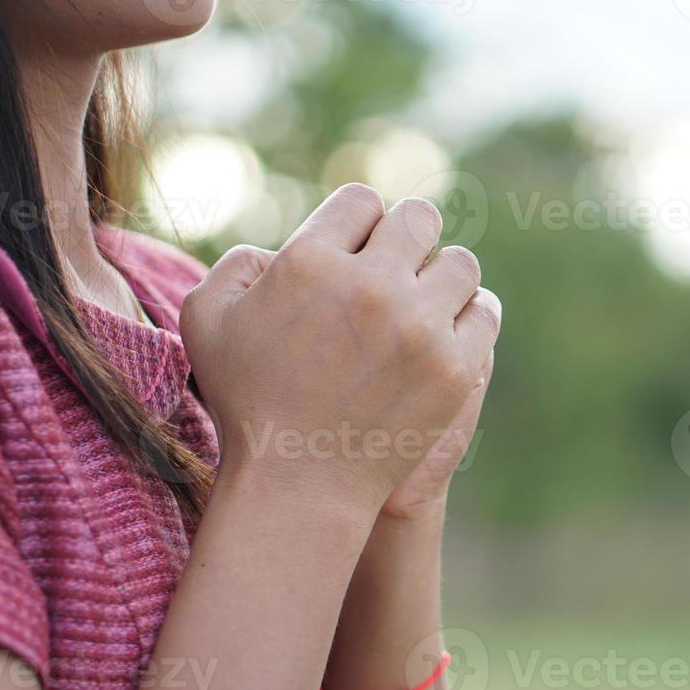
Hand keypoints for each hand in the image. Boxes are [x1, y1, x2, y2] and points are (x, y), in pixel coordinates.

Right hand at [179, 185, 501, 514]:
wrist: (298, 486)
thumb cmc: (246, 404)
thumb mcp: (206, 321)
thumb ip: (237, 265)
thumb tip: (280, 247)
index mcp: (308, 262)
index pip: (362, 202)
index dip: (361, 223)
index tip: (361, 249)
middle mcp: (369, 285)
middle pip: (419, 220)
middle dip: (408, 238)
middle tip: (400, 267)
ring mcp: (418, 327)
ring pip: (460, 264)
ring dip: (443, 276)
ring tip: (427, 299)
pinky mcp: (454, 367)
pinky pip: (483, 311)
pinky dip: (471, 314)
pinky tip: (451, 326)